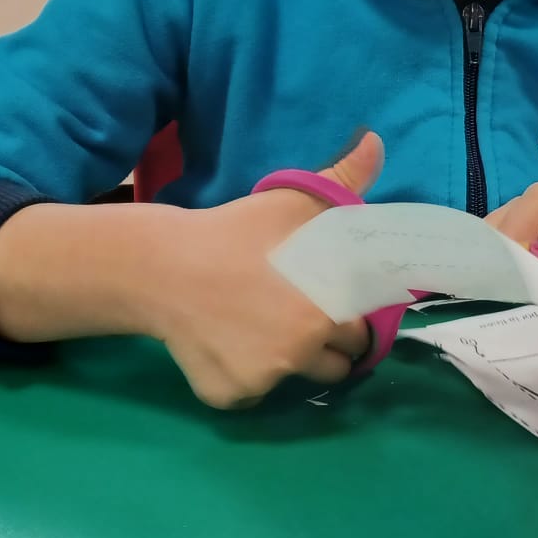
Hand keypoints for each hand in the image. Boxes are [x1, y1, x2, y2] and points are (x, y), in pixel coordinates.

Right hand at [0, 133, 386, 409]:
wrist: (162, 266)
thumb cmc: (235, 232)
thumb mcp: (292, 201)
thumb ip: (342, 178)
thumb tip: (375, 142)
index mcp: (331, 306)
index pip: (364, 329)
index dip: (350, 317)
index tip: (330, 305)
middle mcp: (307, 349)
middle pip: (337, 362)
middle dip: (325, 343)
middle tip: (290, 314)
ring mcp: (269, 377)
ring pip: (296, 380)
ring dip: (289, 363)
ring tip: (259, 328)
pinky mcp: (233, 396)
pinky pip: (253, 396)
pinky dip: (244, 378)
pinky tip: (225, 345)